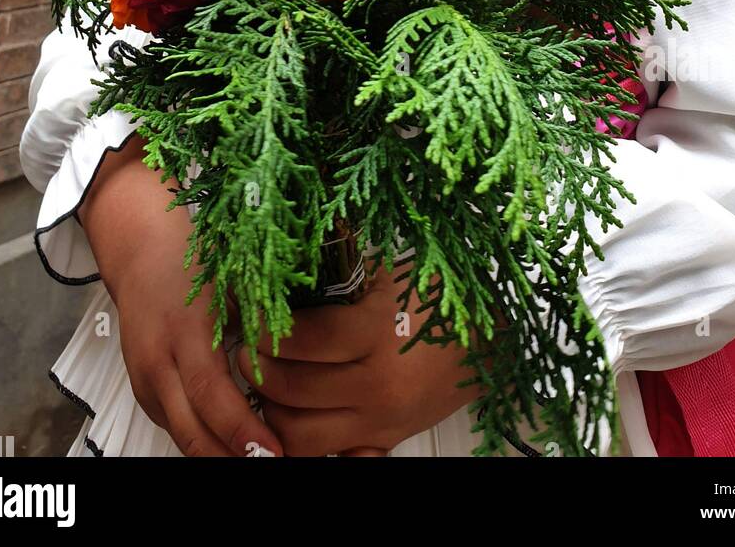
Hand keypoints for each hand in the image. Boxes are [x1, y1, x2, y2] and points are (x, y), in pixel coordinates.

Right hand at [80, 136, 281, 458]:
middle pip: (193, 433)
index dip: (244, 431)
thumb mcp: (233, 281)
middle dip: (233, 458)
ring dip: (219, 454)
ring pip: (182, 437)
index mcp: (186, 331)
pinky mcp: (143, 388)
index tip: (275, 451)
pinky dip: (203, 440)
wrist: (138, 247)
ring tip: (262, 459)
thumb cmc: (191, 258)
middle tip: (274, 464)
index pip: (214, 397)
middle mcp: (159, 362)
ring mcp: (146, 379)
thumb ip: (261, 318)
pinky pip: (175, 426)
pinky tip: (235, 445)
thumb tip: (306, 354)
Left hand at [237, 261, 488, 456]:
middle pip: (293, 390)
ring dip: (272, 410)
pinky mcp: (383, 440)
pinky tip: (294, 411)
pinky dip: (302, 438)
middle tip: (247, 350)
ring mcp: (379, 419)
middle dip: (257, 369)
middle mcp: (377, 384)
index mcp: (379, 333)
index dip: (268, 330)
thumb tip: (281, 282)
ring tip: (266, 382)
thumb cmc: (436, 301)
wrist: (488, 341)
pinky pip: (327, 454)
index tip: (251, 316)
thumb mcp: (387, 280)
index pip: (305, 340)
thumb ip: (337, 284)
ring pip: (299, 434)